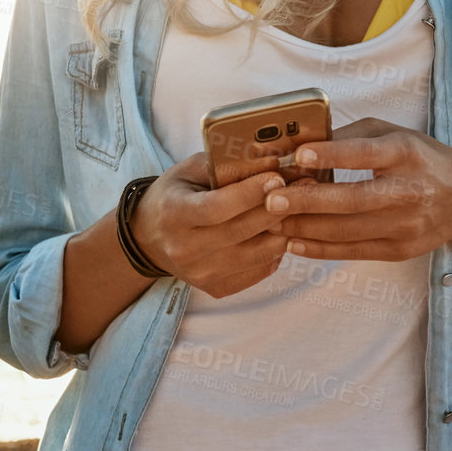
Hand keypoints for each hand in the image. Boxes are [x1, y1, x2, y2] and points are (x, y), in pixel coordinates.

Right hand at [131, 151, 292, 298]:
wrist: (150, 237)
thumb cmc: (176, 194)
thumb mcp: (191, 170)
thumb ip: (226, 165)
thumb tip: (271, 162)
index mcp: (174, 214)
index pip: (217, 208)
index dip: (250, 194)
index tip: (276, 178)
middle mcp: (184, 249)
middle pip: (241, 231)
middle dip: (276, 208)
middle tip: (300, 189)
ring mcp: (201, 273)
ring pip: (257, 254)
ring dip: (283, 230)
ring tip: (296, 209)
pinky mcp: (216, 288)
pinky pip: (259, 271)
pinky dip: (275, 250)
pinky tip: (279, 231)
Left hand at [263, 118, 451, 260]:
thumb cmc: (422, 159)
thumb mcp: (393, 135)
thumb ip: (349, 138)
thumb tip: (301, 148)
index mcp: (406, 154)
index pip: (365, 154)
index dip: (332, 155)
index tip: (299, 156)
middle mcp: (408, 191)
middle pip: (352, 200)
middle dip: (308, 201)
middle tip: (271, 199)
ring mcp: (405, 225)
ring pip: (347, 231)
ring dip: (305, 227)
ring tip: (274, 221)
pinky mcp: (400, 250)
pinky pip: (352, 252)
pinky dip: (320, 249)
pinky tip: (294, 241)